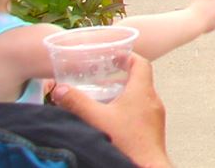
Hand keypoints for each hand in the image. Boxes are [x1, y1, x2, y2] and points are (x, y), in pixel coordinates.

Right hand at [49, 51, 170, 167]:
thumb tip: (59, 89)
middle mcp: (152, 100)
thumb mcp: (96, 119)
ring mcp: (155, 116)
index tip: (115, 56)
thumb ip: (76, 102)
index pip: (141, 64)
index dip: (128, 57)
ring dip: (123, 95)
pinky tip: (111, 121)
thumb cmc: (126, 142)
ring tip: (103, 99)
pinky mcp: (152, 130)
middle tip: (103, 78)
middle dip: (121, 77)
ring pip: (140, 97)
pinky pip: (141, 112)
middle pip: (140, 80)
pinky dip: (127, 110)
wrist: (144, 166)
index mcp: (142, 91)